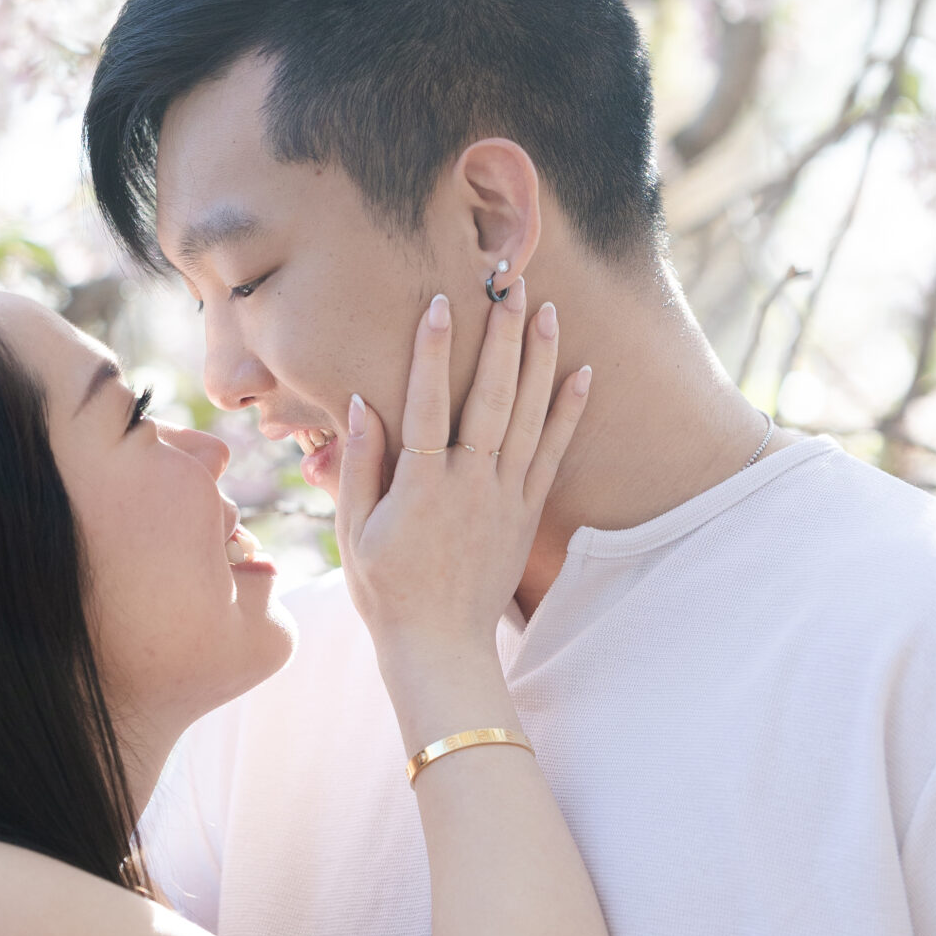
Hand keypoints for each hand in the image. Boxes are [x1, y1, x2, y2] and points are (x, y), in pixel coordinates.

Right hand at [336, 281, 586, 665]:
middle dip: (500, 338)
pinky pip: (552, 453)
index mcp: (420, 487)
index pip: (425, 403)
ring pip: (526, 417)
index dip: (432, 351)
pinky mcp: (525, 512)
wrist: (441, 647)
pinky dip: (568, 413)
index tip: (439, 304)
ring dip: (538, 361)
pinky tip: (581, 374)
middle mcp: (469, 485)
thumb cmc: (386, 590)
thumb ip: (357, 466)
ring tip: (546, 311)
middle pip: (489, 398)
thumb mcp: (353, 532)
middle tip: (510, 288)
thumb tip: (361, 403)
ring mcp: (503, 498)